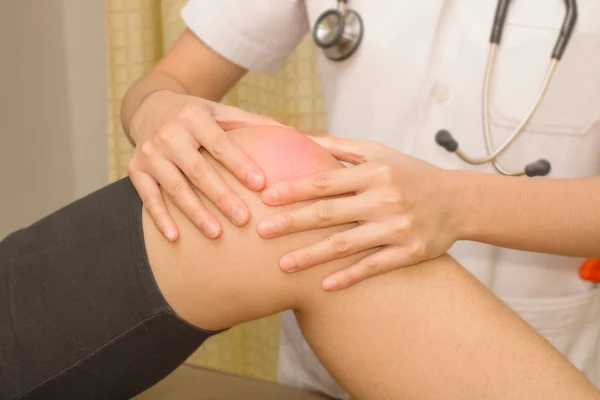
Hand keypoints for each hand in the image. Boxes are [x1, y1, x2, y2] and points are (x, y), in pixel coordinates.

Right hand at [128, 90, 282, 240]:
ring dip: (194, 212)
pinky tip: (175, 238)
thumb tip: (293, 132)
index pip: (221, 144)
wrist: (149, 107)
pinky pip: (148, 197)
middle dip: (222, 196)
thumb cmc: (195, 115)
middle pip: (199, 170)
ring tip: (216, 234)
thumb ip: (251, 123)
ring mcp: (150, 153)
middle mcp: (169, 134)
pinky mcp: (135, 169)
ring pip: (174, 187)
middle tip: (244, 219)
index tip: (261, 185)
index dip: (240, 165)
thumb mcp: (220, 111)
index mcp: (194, 117)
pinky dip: (160, 218)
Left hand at [257, 136, 460, 290]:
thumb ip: (341, 147)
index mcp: (375, 173)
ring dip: (312, 256)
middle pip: (329, 213)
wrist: (458, 201)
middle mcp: (385, 199)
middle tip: (261, 232)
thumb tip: (302, 137)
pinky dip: (349, 277)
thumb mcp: (380, 153)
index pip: (325, 182)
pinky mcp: (409, 252)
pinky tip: (324, 286)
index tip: (265, 197)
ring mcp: (397, 228)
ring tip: (283, 265)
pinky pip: (373, 267)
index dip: (293, 190)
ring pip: (346, 245)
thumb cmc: (411, 174)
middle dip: (292, 223)